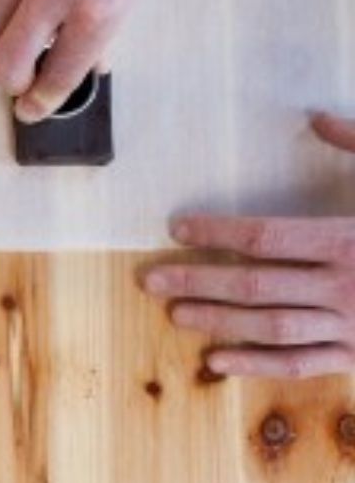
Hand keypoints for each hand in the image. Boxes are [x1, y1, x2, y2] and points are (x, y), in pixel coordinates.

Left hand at [144, 114, 354, 378]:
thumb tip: (317, 116)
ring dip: (217, 322)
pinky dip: (257, 367)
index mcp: (348, 238)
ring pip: (269, 326)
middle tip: (148, 279)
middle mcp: (343, 284)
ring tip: (173, 313)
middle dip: (196, 280)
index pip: (265, 235)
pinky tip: (219, 362)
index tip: (178, 227)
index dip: (217, 232)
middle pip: (253, 284)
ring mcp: (352, 324)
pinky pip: (302, 365)